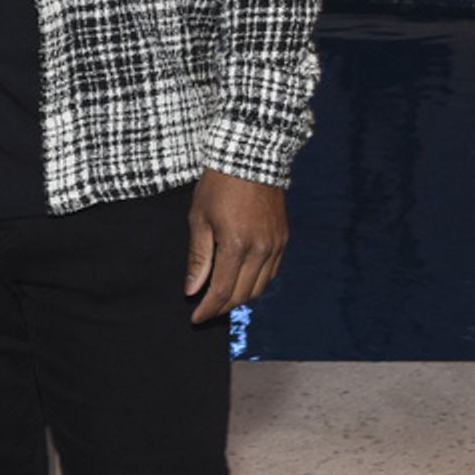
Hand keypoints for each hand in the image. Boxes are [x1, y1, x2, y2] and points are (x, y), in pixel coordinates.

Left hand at [184, 169, 287, 324]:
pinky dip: (256, 283)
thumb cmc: (218, 185)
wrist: (250, 157)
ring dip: (240, 298)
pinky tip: (242, 280)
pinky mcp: (283, 238)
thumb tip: (191, 290)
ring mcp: (276, 245)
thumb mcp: (199, 218)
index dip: (207, 309)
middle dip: (222, 307)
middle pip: (243, 295)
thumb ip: (198, 258)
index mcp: (237, 246)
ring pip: (260, 287)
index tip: (195, 318)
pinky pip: (272, 272)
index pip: (222, 291)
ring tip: (221, 298)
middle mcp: (261, 250)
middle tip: (206, 310)